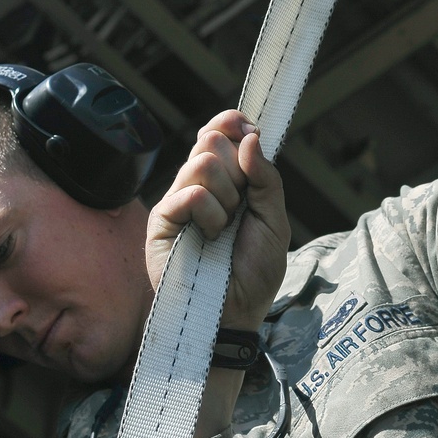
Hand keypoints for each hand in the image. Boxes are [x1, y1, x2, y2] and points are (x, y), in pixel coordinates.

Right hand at [146, 111, 289, 329]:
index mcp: (226, 179)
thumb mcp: (275, 221)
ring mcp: (178, 200)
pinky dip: (211, 215)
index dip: (234, 124)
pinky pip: (191, 193)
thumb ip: (267, 178)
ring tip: (224, 229)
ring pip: (203, 162)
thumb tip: (250, 136)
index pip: (219, 131)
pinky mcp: (162, 219)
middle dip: (237, 172)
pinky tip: (209, 237)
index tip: (251, 133)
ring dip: (227, 198)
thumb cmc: (254, 272)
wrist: (235, 313)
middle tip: (239, 207)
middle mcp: (199, 184)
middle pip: (212, 140)